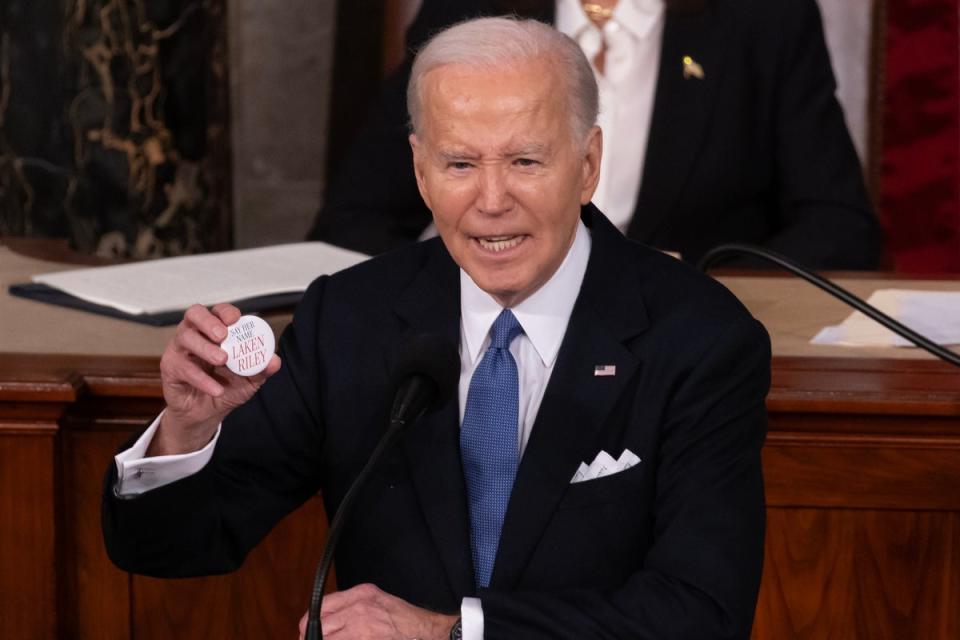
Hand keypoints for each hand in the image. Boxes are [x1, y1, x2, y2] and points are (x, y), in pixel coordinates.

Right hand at [152, 303, 280, 454]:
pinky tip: (216, 388)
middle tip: (224, 336)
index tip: (236, 319)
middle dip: (209, 322)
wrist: (207, 414)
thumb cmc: (226, 387)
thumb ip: (261, 368)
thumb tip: (275, 361)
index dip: (225, 311)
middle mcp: (195, 334)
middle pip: (194, 314)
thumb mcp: (249, 380)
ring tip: (222, 360)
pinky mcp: (170, 367)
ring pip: (185, 337)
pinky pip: (182, 367)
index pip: (217, 311)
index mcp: (215, 331)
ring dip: (205, 348)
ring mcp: (180, 349)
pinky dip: (202, 378)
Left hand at [298, 584, 457, 639]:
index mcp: (361, 594)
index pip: (319, 609)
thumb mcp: (376, 601)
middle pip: (318, 629)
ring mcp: (363, 630)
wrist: (429, 633)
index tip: (307, 635)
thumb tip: (321, 624)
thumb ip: (350, 608)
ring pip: (326, 639)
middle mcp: (359, 609)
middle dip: (313, 639)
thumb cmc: (404, 620)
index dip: (308, 627)